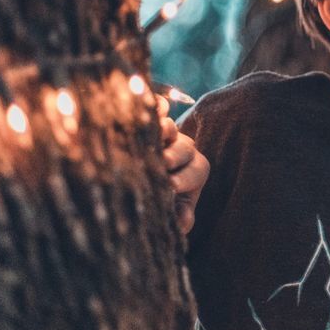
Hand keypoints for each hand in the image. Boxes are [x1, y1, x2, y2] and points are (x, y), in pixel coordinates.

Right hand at [160, 116, 209, 234]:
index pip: (198, 170)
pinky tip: (154, 105)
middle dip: (175, 155)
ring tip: (157, 134)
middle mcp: (182, 148)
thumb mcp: (170, 210)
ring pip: (170, 128)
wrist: (131, 183)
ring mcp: (165, 133)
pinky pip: (157, 108)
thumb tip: (184, 224)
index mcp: (193, 170)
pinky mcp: (149, 120)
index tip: (172, 186)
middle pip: (185, 148)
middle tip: (165, 162)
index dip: (187, 178)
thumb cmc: (158, 200)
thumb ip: (179, 215)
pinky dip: (157, 105)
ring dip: (164, 130)